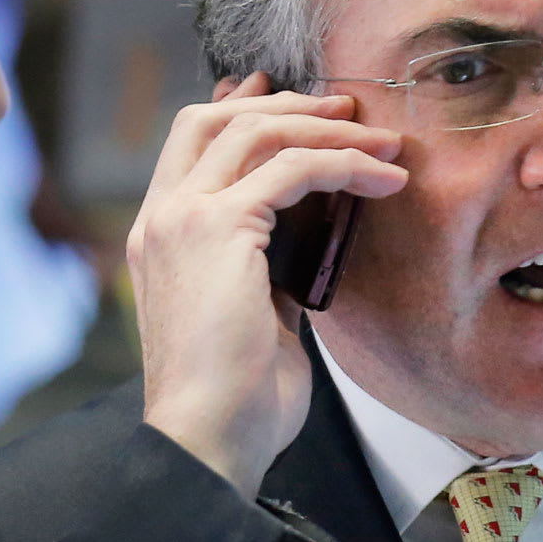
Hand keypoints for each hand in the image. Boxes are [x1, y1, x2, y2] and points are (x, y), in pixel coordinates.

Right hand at [128, 72, 405, 498]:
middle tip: (348, 111)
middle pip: (215, 119)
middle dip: (287, 104)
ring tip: (383, 144)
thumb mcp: (256, 314)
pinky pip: (292, 169)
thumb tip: (311, 238)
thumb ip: (269, 266)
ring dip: (329, 129)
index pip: (192, 143)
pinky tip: (383, 181)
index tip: (303, 106)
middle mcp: (161, 217)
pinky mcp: (219, 228)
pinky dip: (344, 165)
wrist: (211, 437)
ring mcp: (183, 218)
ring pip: (258, 132)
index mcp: (159, 236)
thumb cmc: (238, 397)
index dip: (245, 111)